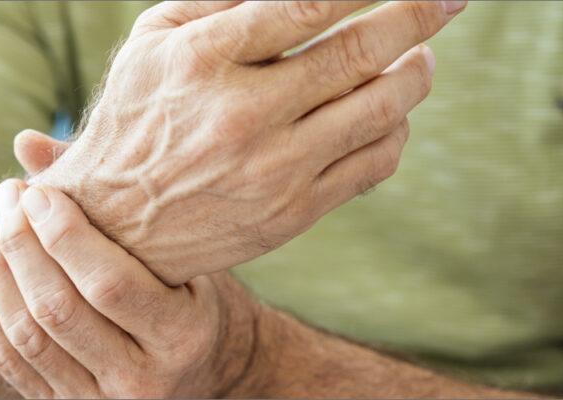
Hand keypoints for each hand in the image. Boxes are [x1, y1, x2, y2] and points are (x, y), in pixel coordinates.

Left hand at [0, 180, 256, 397]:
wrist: (201, 371)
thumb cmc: (188, 295)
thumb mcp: (178, 254)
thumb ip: (111, 199)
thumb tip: (27, 143)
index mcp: (180, 335)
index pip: (108, 284)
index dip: (63, 236)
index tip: (36, 191)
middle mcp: (141, 378)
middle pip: (58, 310)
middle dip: (20, 246)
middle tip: (5, 196)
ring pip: (27, 337)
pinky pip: (9, 362)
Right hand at [34, 1, 465, 284]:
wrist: (115, 229)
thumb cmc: (136, 119)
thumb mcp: (151, 42)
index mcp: (203, 58)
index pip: (309, 4)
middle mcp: (242, 113)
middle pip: (359, 53)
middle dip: (417, 16)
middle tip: (448, 0)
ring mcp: (274, 168)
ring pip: (380, 111)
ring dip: (416, 74)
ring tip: (422, 58)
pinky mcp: (294, 212)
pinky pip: (374, 164)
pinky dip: (397, 131)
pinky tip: (392, 115)